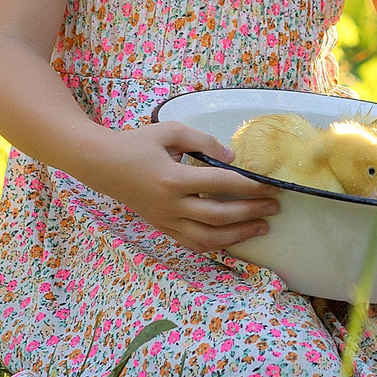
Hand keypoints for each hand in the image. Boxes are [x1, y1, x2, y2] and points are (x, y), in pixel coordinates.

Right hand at [90, 121, 281, 254]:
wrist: (102, 165)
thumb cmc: (137, 144)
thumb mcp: (170, 131)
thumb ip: (203, 141)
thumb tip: (231, 157)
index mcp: (173, 178)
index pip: (220, 184)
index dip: (249, 185)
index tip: (271, 185)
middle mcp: (170, 204)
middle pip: (218, 215)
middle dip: (251, 212)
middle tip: (274, 206)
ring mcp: (166, 220)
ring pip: (207, 237)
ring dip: (238, 235)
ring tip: (262, 227)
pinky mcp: (163, 227)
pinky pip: (192, 243)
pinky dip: (216, 245)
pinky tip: (234, 239)